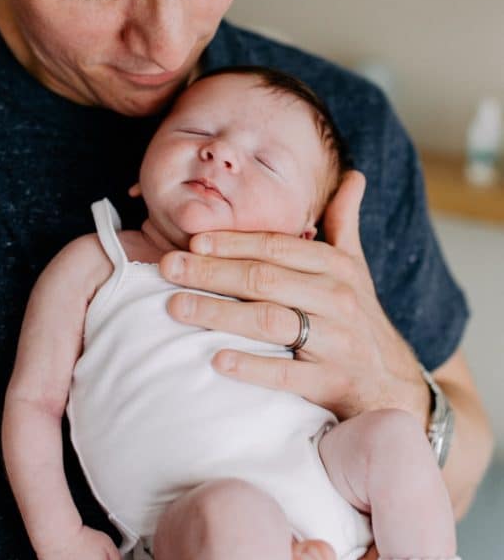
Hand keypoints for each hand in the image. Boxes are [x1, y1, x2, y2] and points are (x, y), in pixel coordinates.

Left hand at [160, 171, 427, 423]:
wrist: (392, 385)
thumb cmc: (358, 318)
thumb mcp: (355, 268)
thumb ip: (345, 221)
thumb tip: (354, 174)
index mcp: (337, 267)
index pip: (277, 247)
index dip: (233, 241)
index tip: (192, 239)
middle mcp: (338, 299)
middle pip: (265, 279)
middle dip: (212, 271)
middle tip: (168, 267)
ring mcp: (336, 342)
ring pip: (270, 321)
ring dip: (218, 312)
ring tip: (176, 307)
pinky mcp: (331, 382)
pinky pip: (287, 373)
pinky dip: (252, 366)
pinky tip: (217, 360)